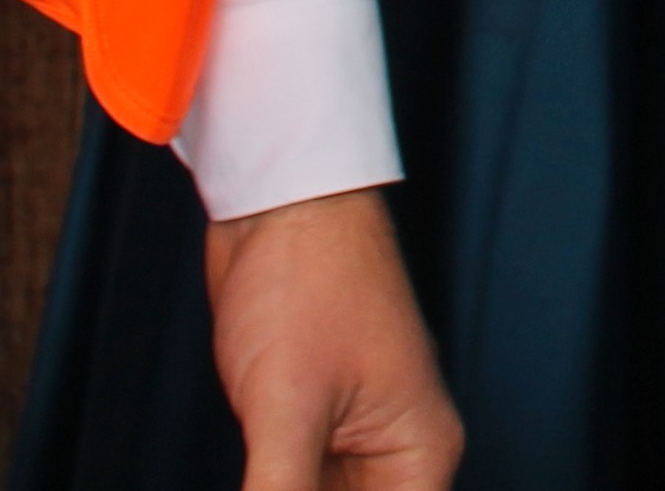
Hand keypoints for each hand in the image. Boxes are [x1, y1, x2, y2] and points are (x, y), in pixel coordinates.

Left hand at [201, 187, 458, 490]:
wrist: (277, 203)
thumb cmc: (310, 276)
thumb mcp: (288, 407)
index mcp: (419, 452)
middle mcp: (392, 453)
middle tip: (262, 487)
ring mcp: (346, 441)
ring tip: (252, 479)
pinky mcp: (302, 426)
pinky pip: (287, 490)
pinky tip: (245, 487)